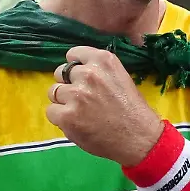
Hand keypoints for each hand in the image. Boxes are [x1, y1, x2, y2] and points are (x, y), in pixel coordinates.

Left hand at [45, 47, 162, 165]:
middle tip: (81, 98)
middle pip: (60, 72)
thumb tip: (76, 71)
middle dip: (68, 84)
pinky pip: (51, 111)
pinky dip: (60, 118)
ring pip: (53, 91)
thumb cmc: (132, 108)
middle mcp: (88, 73)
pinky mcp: (67, 115)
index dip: (74, 67)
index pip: (73, 54)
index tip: (79, 77)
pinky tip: (75, 123)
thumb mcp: (120, 77)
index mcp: (103, 60)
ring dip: (62, 101)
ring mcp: (76, 94)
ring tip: (78, 112)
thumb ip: (99, 71)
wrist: (138, 136)